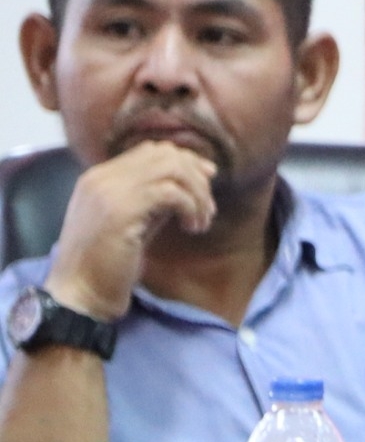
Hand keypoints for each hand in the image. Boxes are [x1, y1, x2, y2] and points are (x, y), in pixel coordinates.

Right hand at [44, 141, 216, 321]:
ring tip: (201, 221)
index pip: (151, 150)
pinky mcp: (121, 210)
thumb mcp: (135, 222)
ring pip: (172, 169)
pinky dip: (191, 207)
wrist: (81, 291)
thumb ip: (155, 199)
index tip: (207, 181)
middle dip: (197, 177)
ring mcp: (109, 191)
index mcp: (101, 177)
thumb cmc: (108, 264)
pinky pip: (171, 193)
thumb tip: (192, 183)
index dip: (186, 161)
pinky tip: (192, 228)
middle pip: (165, 154)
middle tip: (207, 208)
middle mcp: (103, 177)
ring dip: (198, 194)